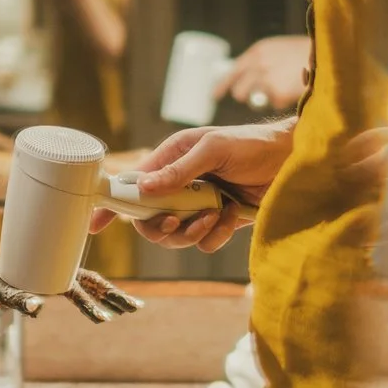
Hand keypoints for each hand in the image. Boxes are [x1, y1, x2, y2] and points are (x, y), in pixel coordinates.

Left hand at [0, 252, 145, 323]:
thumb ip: (18, 299)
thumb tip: (38, 308)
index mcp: (49, 273)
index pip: (80, 287)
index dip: (95, 303)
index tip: (107, 319)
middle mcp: (55, 272)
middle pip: (94, 283)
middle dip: (116, 296)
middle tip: (138, 308)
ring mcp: (53, 276)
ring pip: (89, 285)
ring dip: (109, 296)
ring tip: (129, 307)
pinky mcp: (47, 282)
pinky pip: (76, 288)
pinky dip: (92, 296)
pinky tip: (101, 303)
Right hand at [92, 121, 295, 250]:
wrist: (291, 161)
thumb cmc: (252, 144)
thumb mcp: (213, 149)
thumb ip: (179, 170)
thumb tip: (144, 188)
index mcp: (172, 159)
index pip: (133, 184)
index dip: (113, 204)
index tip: (96, 224)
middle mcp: (181, 184)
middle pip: (150, 219)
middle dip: (160, 226)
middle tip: (175, 221)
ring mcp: (199, 205)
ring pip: (175, 236)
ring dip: (191, 231)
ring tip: (215, 215)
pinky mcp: (219, 222)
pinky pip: (203, 243)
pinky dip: (215, 235)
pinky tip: (232, 217)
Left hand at [214, 36, 311, 111]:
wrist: (327, 54)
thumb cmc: (306, 52)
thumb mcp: (279, 49)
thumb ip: (263, 61)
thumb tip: (250, 78)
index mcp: (257, 51)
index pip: (232, 71)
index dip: (222, 85)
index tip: (214, 96)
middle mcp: (258, 64)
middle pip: (239, 91)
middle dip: (246, 96)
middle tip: (257, 96)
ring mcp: (267, 79)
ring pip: (255, 99)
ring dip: (266, 98)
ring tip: (284, 88)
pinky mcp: (279, 93)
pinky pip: (276, 104)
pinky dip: (285, 100)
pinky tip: (296, 88)